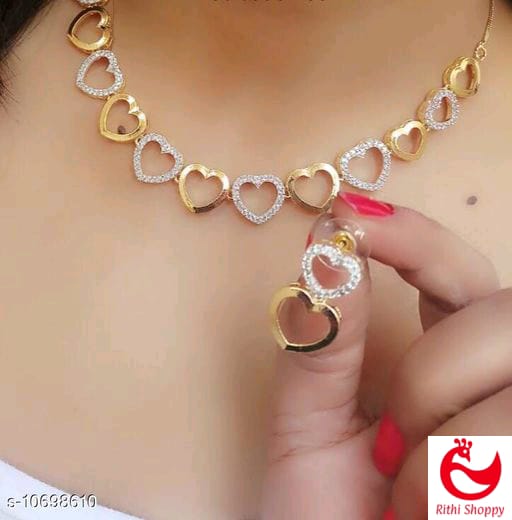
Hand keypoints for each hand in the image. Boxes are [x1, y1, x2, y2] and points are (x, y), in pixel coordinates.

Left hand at [261, 193, 500, 519]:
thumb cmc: (324, 517)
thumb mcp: (309, 425)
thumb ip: (320, 340)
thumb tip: (325, 247)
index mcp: (443, 356)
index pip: (454, 269)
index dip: (413, 235)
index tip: (351, 217)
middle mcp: (498, 379)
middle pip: (502, 312)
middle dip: (435, 371)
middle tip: (386, 442)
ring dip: (446, 446)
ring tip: (404, 499)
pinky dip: (462, 489)